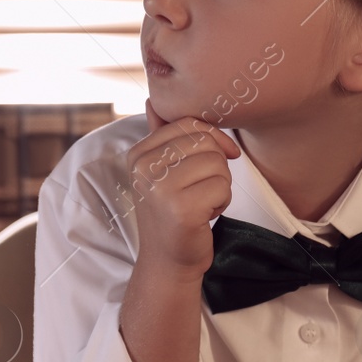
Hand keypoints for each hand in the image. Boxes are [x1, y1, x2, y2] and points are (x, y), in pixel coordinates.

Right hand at [127, 98, 241, 275]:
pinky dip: (221, 202)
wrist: (168, 261)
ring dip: (220, 186)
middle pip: (206, 143)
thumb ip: (160, 136)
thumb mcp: (161, 171)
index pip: (190, 124)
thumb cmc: (172, 213)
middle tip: (200, 190)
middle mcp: (144, 168)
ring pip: (218, 165)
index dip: (213, 139)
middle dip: (215, 168)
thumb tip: (152, 100)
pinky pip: (223, 187)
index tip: (216, 159)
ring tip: (200, 202)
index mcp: (139, 154)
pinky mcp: (181, 209)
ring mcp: (160, 188)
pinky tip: (204, 215)